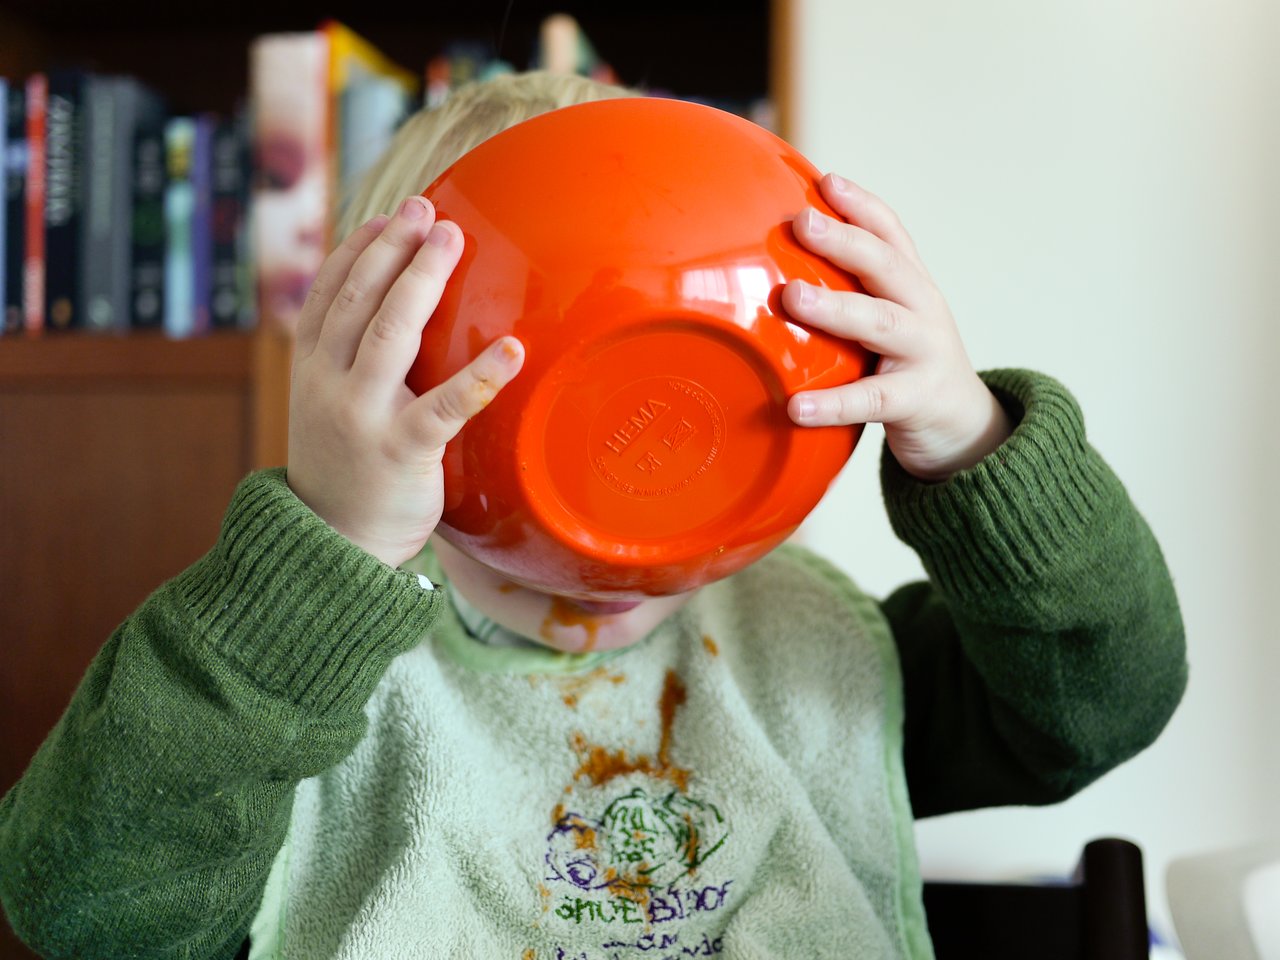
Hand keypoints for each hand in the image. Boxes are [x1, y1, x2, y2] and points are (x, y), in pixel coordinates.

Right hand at [287, 196, 524, 566]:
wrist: (333, 546)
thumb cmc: (346, 471)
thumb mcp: (328, 408)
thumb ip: (348, 363)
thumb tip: (389, 312)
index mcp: (310, 370)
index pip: (329, 295)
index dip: (358, 250)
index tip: (387, 214)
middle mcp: (329, 384)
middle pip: (361, 300)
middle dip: (395, 248)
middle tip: (428, 208)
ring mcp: (362, 415)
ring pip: (392, 332)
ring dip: (423, 279)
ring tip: (453, 239)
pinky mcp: (402, 450)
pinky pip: (447, 405)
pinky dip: (480, 375)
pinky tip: (512, 350)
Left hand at [783, 174, 1011, 481]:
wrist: (967, 430)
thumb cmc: (910, 369)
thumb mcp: (890, 323)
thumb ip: (851, 297)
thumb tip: (775, 275)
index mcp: (912, 286)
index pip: (890, 234)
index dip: (861, 205)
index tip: (826, 181)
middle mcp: (923, 310)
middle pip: (886, 265)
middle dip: (844, 240)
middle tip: (801, 221)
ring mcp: (924, 353)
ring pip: (880, 322)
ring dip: (835, 307)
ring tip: (791, 297)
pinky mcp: (916, 400)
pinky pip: (871, 401)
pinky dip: (833, 403)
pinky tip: (796, 407)